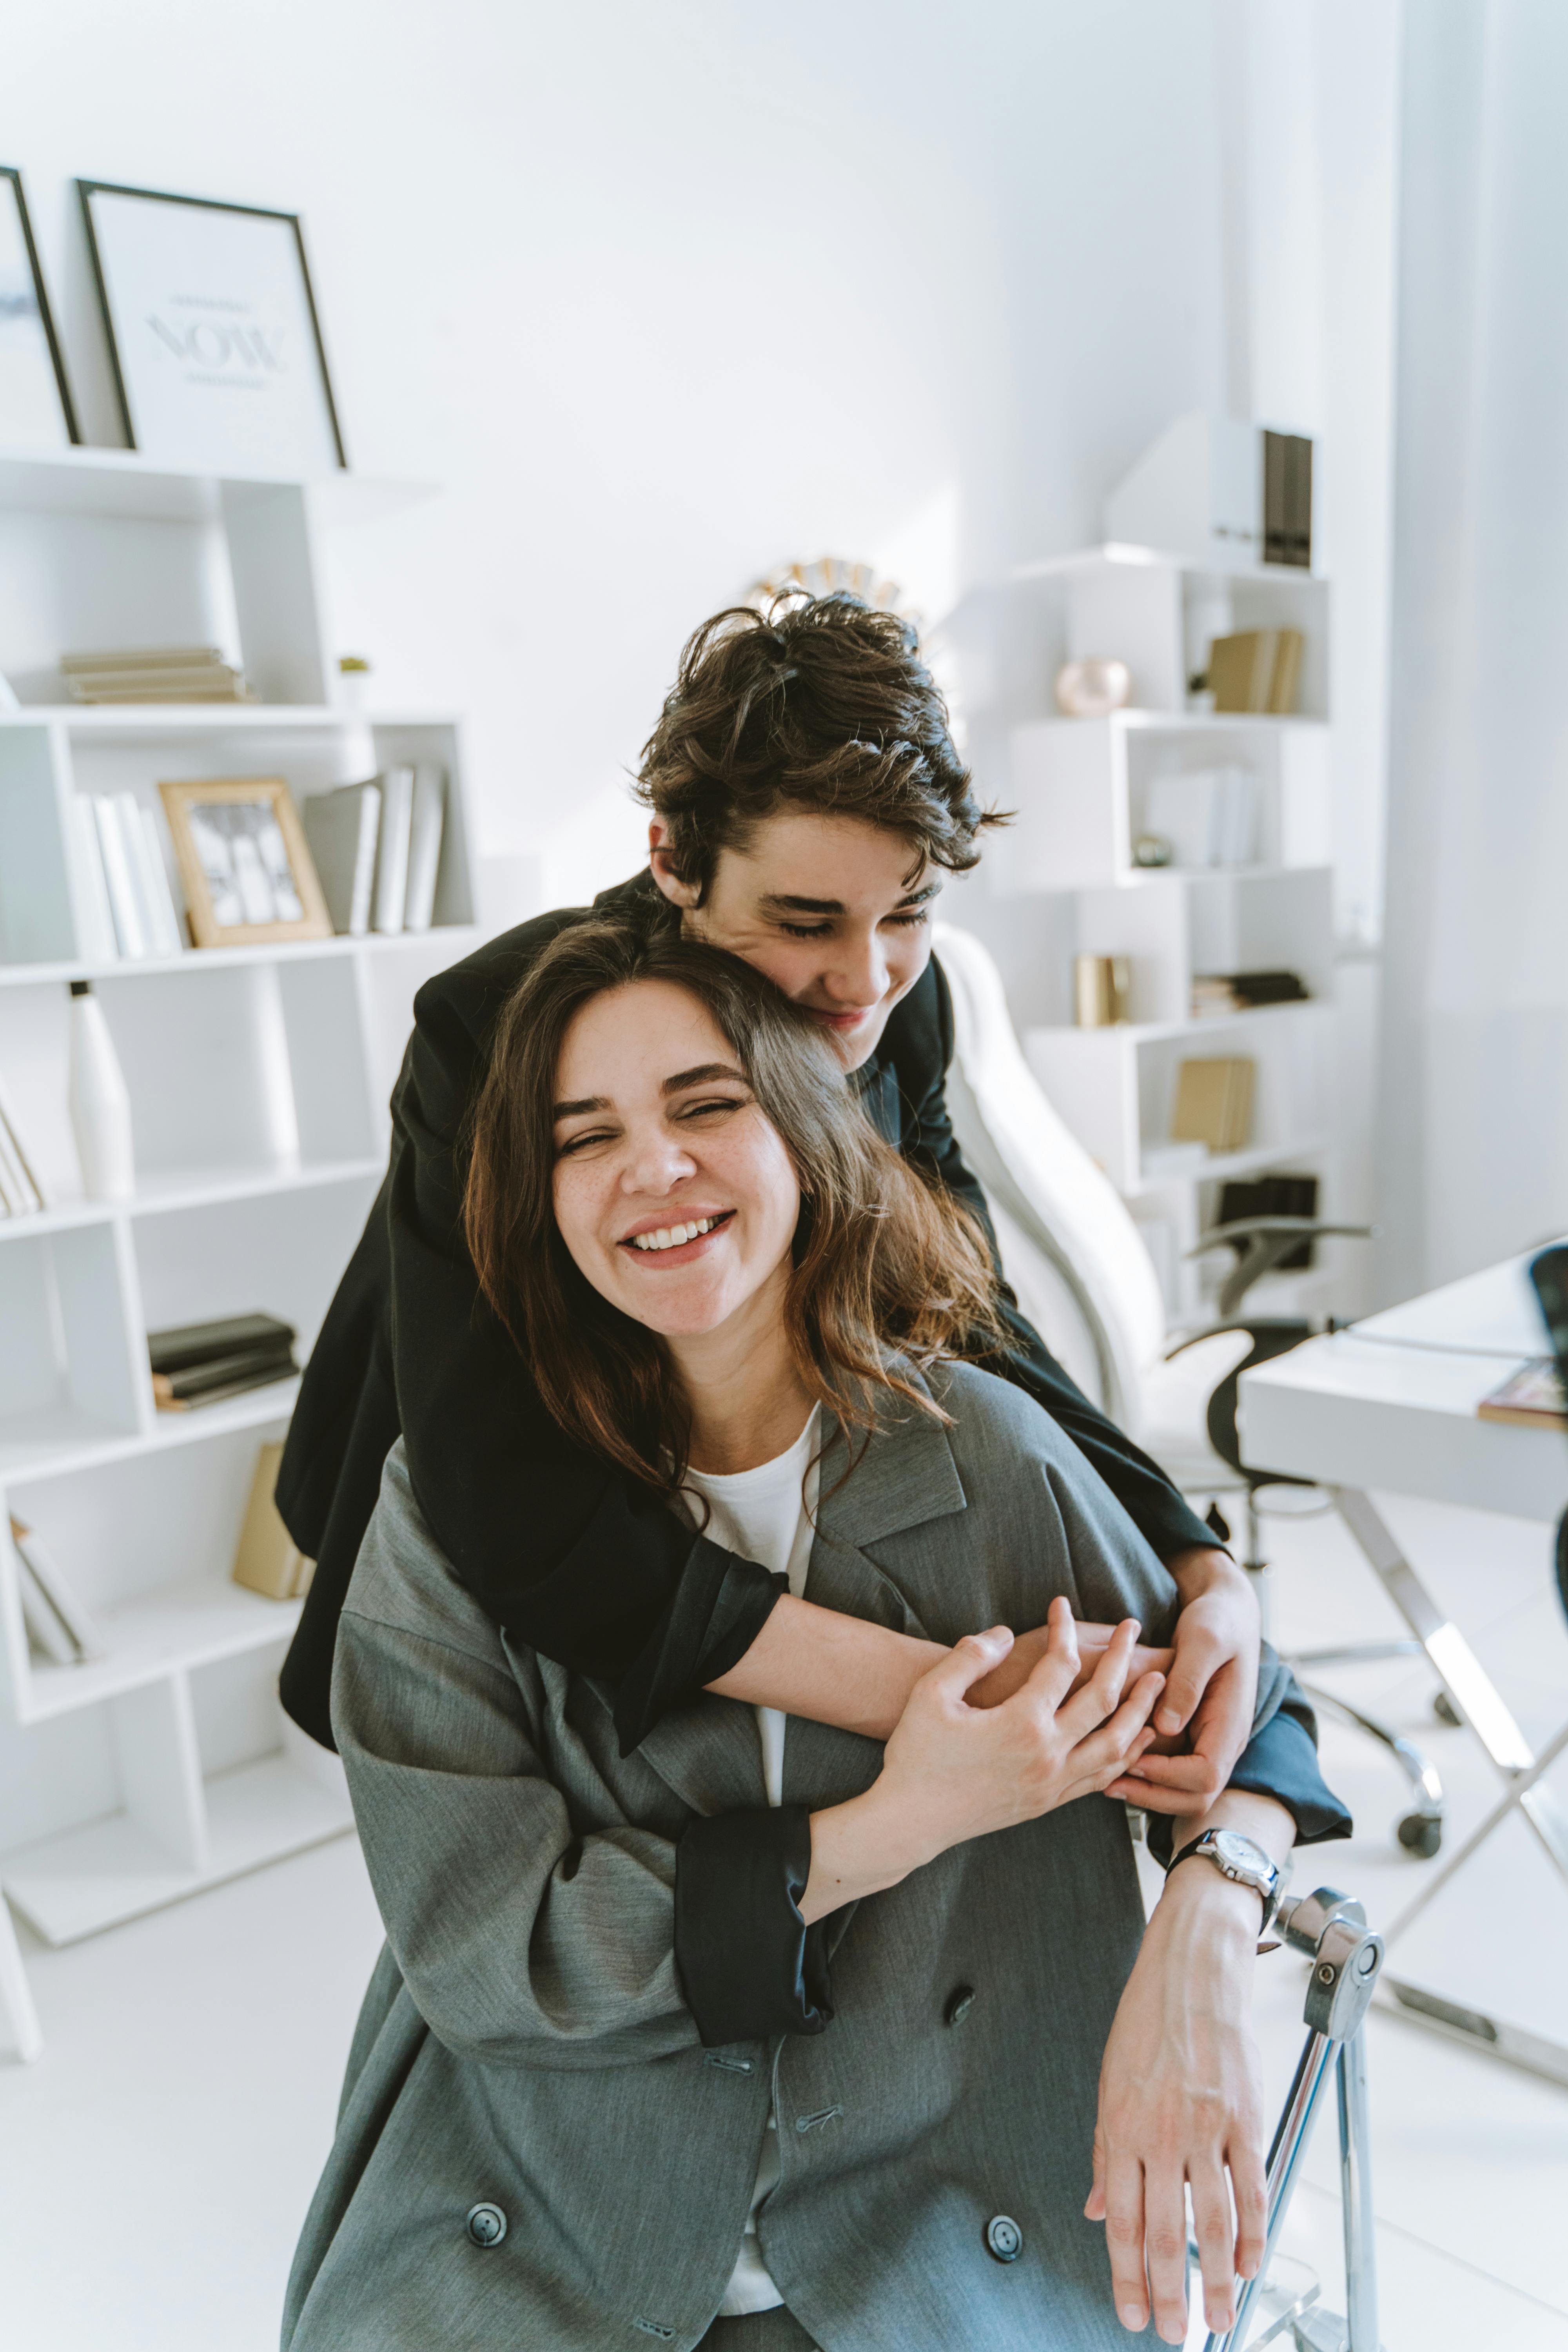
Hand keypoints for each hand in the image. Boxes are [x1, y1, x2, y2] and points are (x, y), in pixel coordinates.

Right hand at [800, 1602, 1164, 1920]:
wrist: (912, 1821)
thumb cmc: (917, 1754)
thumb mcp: (931, 1694)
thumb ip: (970, 1656)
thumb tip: (1003, 1634)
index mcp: (1021, 1723)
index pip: (1060, 1664)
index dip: (1063, 1628)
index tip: (1060, 1604)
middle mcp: (1048, 1755)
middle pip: (1104, 1700)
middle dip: (1123, 1659)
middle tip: (1134, 1628)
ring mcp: (1053, 1783)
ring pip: (1116, 1744)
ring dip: (1139, 1710)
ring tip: (1155, 1684)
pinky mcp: (1049, 1803)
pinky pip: (1103, 1777)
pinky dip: (1126, 1754)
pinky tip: (1134, 1739)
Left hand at [1085, 1861, 1268, 2339]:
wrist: (1192, 1971)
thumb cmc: (1148, 2021)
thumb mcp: (1109, 2082)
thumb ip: (1105, 2152)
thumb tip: (1097, 2209)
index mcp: (1121, 2128)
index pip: (1121, 2222)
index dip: (1125, 2276)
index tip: (1130, 2313)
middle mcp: (1161, 2134)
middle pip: (1165, 2233)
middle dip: (1169, 2293)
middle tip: (1174, 2332)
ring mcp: (1206, 2128)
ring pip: (1213, 2223)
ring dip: (1218, 2280)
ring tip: (1218, 2317)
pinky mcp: (1245, 2119)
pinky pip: (1252, 2188)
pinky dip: (1254, 2233)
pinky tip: (1251, 2263)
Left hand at [1106, 1552, 1259, 1815]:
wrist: (1229, 1612)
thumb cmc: (1217, 1620)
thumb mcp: (1204, 1641)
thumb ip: (1189, 1681)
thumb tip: (1167, 1727)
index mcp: (1231, 1723)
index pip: (1207, 1776)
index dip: (1168, 1776)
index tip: (1133, 1761)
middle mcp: (1224, 1741)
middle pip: (1197, 1797)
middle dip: (1154, 1795)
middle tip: (1110, 1784)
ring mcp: (1210, 1742)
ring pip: (1185, 1793)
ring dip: (1149, 1792)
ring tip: (1106, 1781)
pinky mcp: (1194, 1736)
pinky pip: (1175, 1773)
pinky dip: (1148, 1776)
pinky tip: (1114, 1763)